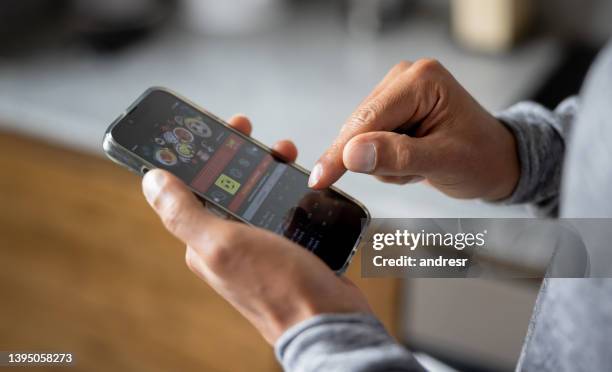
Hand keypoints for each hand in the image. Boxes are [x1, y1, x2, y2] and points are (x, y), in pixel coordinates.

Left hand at [142, 115, 371, 343]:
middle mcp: (230, 243)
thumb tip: (150, 180)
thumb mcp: (224, 244)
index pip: (193, 188)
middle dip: (235, 155)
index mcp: (205, 241)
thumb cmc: (278, 288)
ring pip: (257, 194)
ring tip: (284, 151)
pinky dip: (288, 188)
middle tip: (250, 132)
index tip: (213, 129)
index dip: (199, 156)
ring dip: (266, 168)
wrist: (329, 321)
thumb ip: (184, 214)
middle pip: (227, 187)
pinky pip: (282, 208)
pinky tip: (301, 178)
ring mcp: (260, 245)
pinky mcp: (288, 247)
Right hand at [309, 59, 519, 200]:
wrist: (497, 162)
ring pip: (360, 138)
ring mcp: (397, 94)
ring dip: (384, 163)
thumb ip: (396, 157)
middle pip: (359, 126)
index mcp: (421, 80)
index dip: (341, 152)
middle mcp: (405, 79)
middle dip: (376, 159)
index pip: (368, 118)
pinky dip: (385, 161)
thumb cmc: (481, 158)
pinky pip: (368, 142)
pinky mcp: (392, 110)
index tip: (320, 179)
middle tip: (413, 172)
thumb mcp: (443, 162)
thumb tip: (351, 155)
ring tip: (419, 165)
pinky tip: (412, 161)